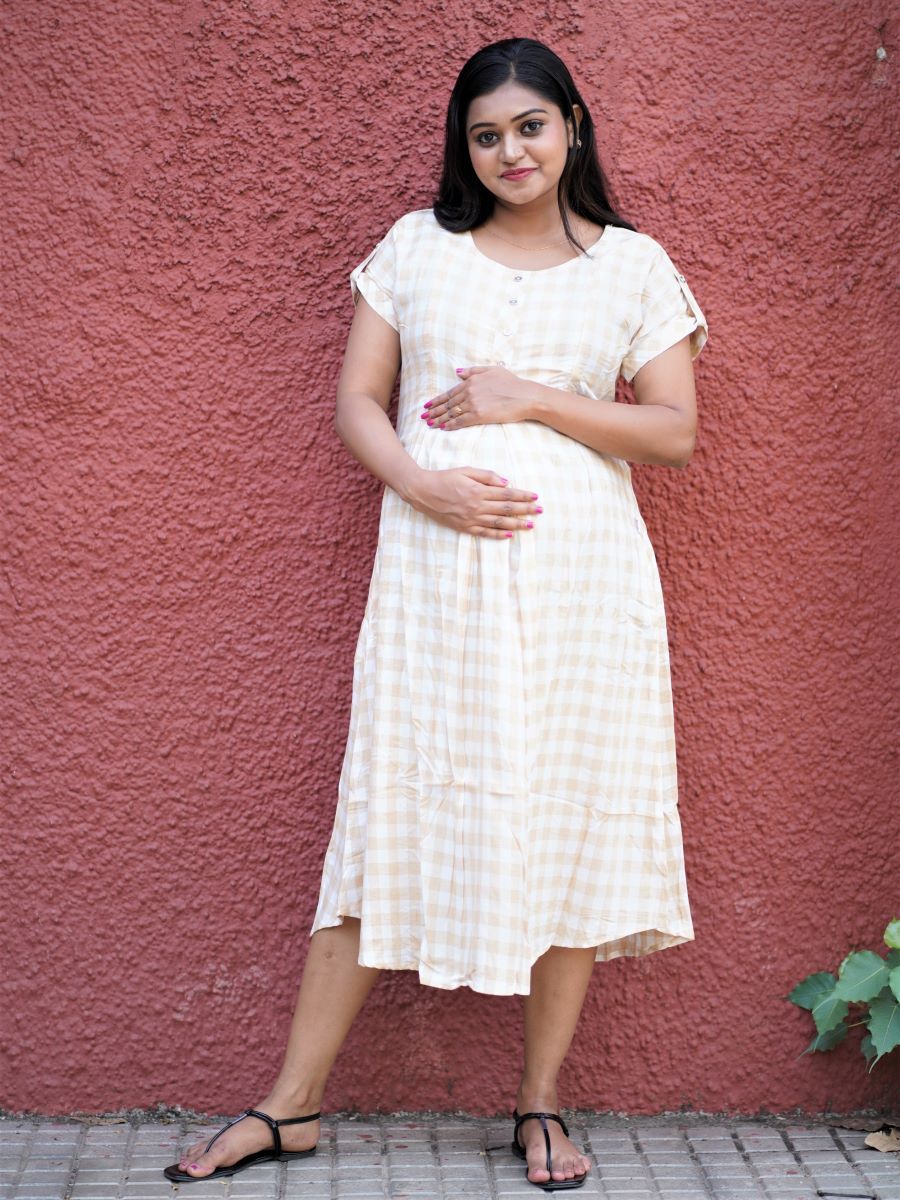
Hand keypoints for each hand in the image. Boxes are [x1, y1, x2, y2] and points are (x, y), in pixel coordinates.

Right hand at [405, 466, 541, 538]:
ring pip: (498, 522)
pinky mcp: (464, 527)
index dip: (522, 496)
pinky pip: (484, 532)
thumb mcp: (466, 470)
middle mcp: (477, 506)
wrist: (423, 492)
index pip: (506, 495)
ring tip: (530, 525)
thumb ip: (486, 476)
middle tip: (540, 511)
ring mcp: (470, 518)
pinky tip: (509, 534)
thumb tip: (506, 483)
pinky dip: (497, 534)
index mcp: (478, 490)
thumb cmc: (445, 478)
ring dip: (516, 524)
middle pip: (506, 509)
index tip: (535, 496)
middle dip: (525, 510)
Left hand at [420, 366, 531, 430]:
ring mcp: (473, 404)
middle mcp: (469, 392)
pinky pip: (461, 421)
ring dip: (439, 419)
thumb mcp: (492, 370)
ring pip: (452, 413)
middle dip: (434, 411)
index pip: (450, 392)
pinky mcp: (479, 415)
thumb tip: (457, 372)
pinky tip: (443, 428)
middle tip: (424, 416)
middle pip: (448, 404)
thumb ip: (473, 371)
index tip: (428, 405)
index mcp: (471, 381)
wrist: (525, 396)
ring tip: (429, 424)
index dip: (437, 400)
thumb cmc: (512, 383)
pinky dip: (450, 425)